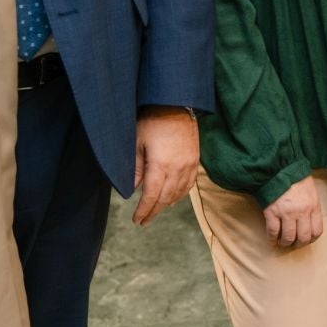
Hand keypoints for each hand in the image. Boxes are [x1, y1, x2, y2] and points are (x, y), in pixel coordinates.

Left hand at [132, 106, 198, 225]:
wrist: (176, 105)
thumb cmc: (152, 122)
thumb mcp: (137, 143)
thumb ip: (135, 168)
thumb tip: (131, 189)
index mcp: (161, 165)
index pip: (152, 196)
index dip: (144, 210)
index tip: (137, 220)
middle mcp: (177, 168)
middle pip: (165, 198)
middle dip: (154, 211)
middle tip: (144, 221)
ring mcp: (189, 165)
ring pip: (178, 193)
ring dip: (166, 205)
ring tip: (156, 211)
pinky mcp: (195, 160)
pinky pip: (189, 184)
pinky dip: (180, 195)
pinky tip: (173, 199)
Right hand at [263, 175, 323, 246]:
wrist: (279, 168)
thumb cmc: (296, 178)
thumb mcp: (311, 191)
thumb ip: (312, 207)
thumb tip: (310, 222)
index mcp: (313, 206)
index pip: (317, 231)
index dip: (311, 239)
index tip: (306, 240)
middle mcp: (302, 212)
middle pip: (303, 237)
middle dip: (298, 244)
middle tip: (294, 244)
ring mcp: (286, 213)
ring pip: (288, 237)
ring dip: (285, 243)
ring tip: (282, 242)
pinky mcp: (272, 212)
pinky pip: (273, 232)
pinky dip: (272, 239)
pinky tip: (272, 241)